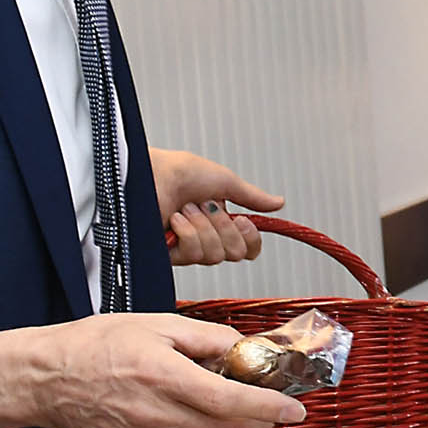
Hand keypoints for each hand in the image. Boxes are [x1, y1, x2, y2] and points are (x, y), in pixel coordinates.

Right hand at [0, 311, 303, 427]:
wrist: (46, 379)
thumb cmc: (94, 346)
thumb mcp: (156, 325)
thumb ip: (207, 337)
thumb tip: (244, 348)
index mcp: (163, 375)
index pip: (232, 402)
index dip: (271, 408)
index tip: (294, 410)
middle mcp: (156, 414)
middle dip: (259, 425)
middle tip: (265, 410)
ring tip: (232, 417)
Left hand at [155, 149, 283, 266]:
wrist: (148, 172)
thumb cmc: (177, 171)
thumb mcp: (223, 181)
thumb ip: (252, 197)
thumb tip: (279, 202)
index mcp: (219, 221)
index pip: (247, 248)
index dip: (251, 238)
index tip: (243, 219)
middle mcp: (204, 237)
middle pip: (235, 253)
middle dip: (224, 227)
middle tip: (207, 207)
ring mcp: (186, 248)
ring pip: (215, 255)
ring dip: (203, 226)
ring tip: (185, 208)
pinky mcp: (169, 256)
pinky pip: (193, 255)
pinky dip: (187, 232)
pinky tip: (174, 219)